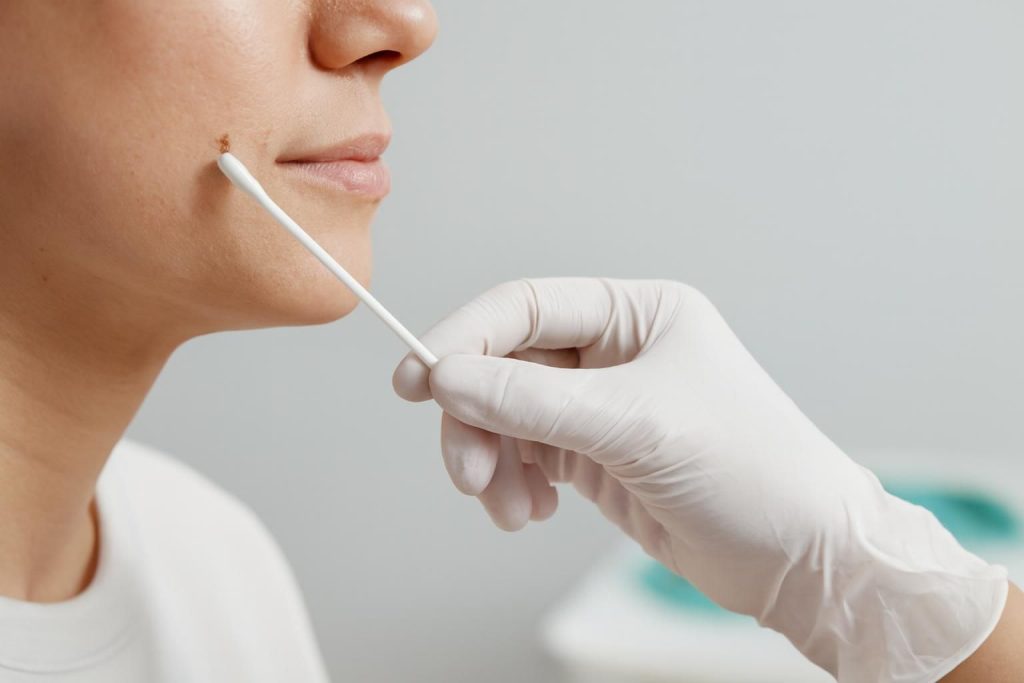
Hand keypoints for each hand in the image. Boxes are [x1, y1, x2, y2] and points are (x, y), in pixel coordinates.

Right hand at [393, 278, 1006, 681]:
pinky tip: (531, 512)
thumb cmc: (750, 470)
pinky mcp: (596, 456)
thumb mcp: (634, 425)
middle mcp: (617, 353)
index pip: (526, 308)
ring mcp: (603, 406)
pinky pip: (527, 456)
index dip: (466, 339)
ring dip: (493, 460)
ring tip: (507, 506)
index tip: (419, 381)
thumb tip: (447, 377)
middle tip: (466, 470)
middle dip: (478, 418)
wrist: (799, 555)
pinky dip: (513, 484)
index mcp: (638, 314)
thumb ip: (532, 401)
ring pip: (510, 416)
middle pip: (507, 366)